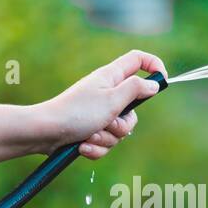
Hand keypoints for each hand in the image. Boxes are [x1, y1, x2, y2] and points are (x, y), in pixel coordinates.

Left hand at [37, 50, 166, 158]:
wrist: (45, 133)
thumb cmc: (76, 112)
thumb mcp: (112, 99)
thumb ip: (136, 89)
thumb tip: (154, 84)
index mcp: (110, 77)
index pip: (138, 60)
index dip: (154, 66)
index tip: (163, 81)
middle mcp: (106, 93)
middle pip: (134, 108)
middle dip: (124, 124)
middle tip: (109, 122)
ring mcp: (98, 112)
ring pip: (120, 130)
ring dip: (107, 137)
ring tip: (89, 135)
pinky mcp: (91, 130)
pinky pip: (105, 142)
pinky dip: (96, 147)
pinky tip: (82, 146)